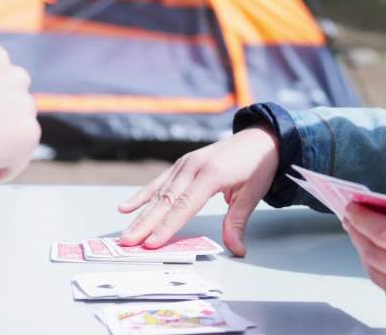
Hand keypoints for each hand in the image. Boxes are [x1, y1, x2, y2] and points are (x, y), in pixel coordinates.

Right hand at [117, 126, 278, 256]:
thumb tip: (236, 249)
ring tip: (125, 233)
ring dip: (140, 215)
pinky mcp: (182, 164)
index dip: (167, 226)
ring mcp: (185, 164)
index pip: (185, 206)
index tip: (151, 243)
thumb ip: (237, 221)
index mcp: (211, 174)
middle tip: (128, 243)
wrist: (261, 137)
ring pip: (159, 193)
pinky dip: (142, 195)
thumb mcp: (252, 194)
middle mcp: (193, 167)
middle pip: (166, 201)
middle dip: (145, 224)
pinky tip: (126, 208)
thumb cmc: (258, 165)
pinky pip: (159, 182)